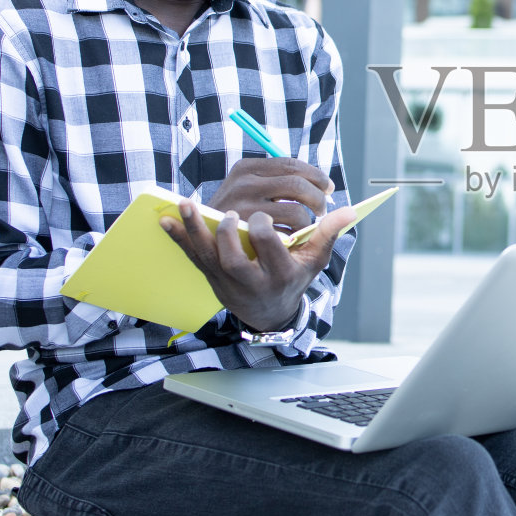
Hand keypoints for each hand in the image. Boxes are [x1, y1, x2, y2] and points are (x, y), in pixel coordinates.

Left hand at [161, 197, 356, 334]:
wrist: (268, 311)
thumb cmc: (294, 278)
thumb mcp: (314, 261)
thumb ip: (328, 234)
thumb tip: (350, 210)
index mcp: (280, 274)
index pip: (270, 252)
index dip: (267, 231)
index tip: (268, 215)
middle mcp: (251, 281)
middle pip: (234, 262)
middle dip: (231, 237)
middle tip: (233, 214)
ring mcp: (226, 280)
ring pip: (207, 257)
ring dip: (194, 231)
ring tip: (186, 203)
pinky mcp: (210, 276)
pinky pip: (191, 256)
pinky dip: (178, 238)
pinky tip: (165, 220)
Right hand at [209, 157, 334, 234]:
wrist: (208, 243)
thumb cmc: (238, 214)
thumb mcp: (250, 190)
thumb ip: (278, 181)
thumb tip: (325, 184)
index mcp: (247, 168)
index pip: (292, 165)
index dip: (316, 176)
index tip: (328, 187)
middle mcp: (242, 183)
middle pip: (298, 184)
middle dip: (318, 197)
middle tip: (322, 210)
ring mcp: (242, 208)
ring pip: (295, 210)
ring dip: (307, 220)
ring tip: (305, 226)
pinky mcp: (246, 234)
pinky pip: (284, 233)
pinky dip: (293, 235)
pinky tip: (291, 238)